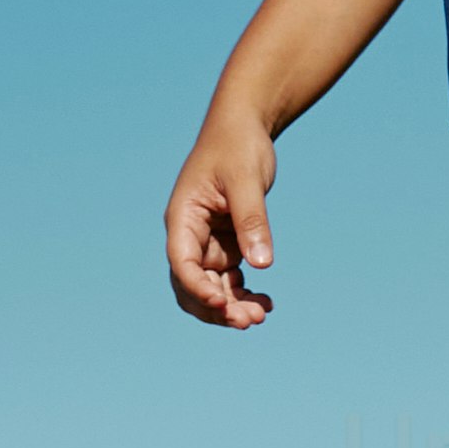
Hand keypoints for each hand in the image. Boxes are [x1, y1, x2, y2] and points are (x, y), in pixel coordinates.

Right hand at [164, 103, 281, 324]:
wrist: (244, 126)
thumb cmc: (238, 145)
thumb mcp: (247, 180)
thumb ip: (252, 220)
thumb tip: (262, 264)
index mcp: (183, 218)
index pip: (182, 263)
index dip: (197, 290)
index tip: (222, 306)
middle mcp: (189, 235)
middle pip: (192, 286)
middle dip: (217, 307)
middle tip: (251, 320)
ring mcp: (207, 242)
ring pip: (212, 288)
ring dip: (232, 306)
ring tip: (262, 314)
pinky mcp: (226, 243)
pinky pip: (229, 279)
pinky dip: (244, 293)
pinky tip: (266, 300)